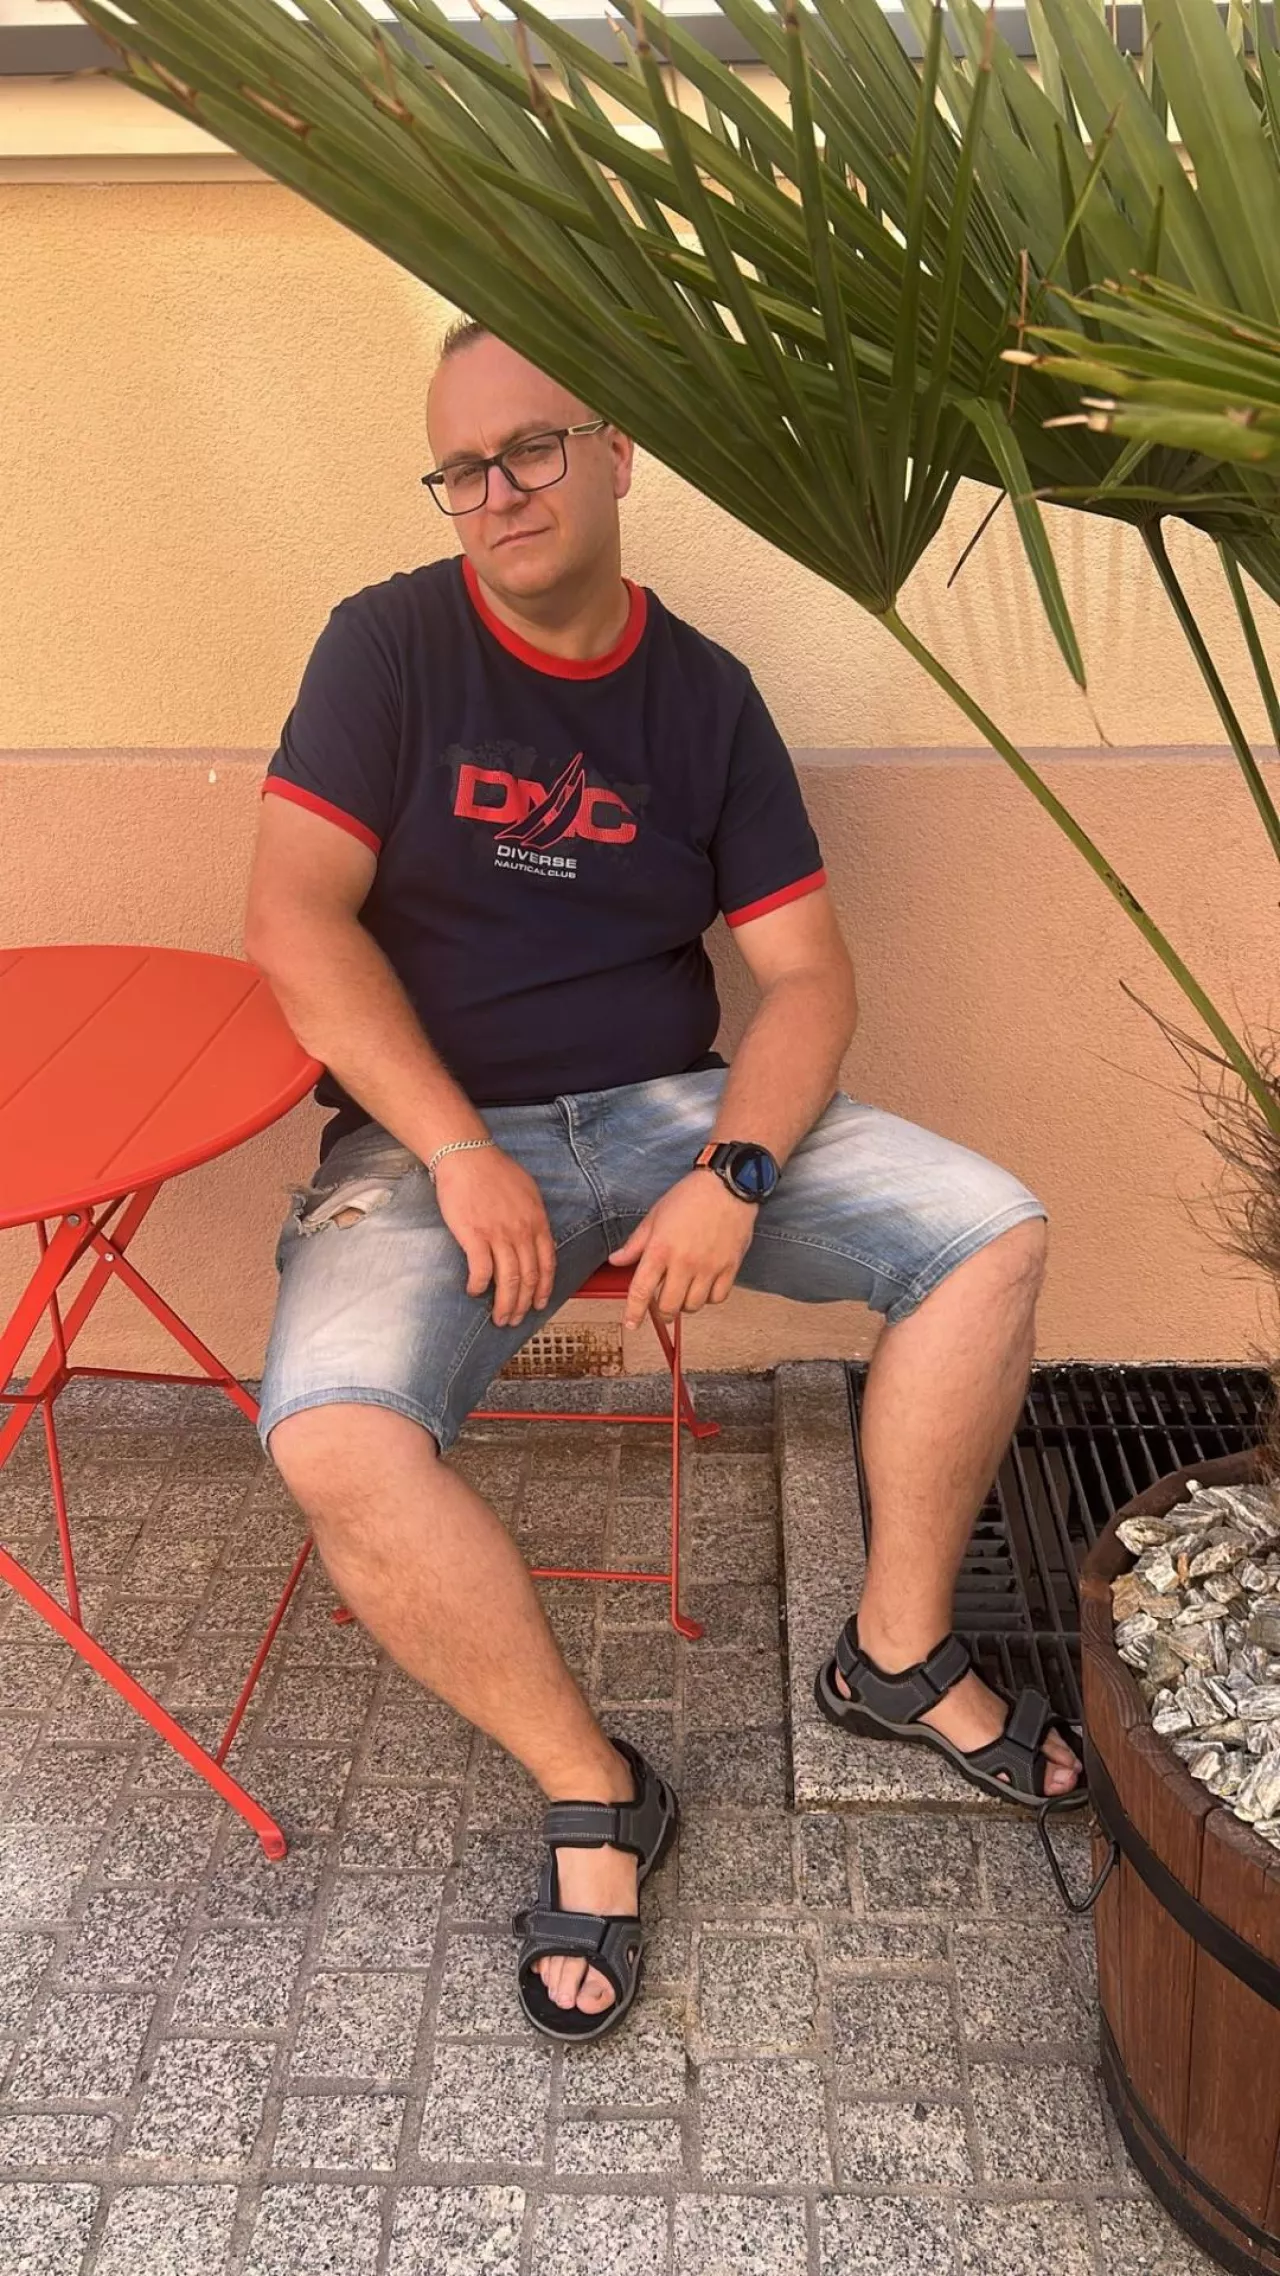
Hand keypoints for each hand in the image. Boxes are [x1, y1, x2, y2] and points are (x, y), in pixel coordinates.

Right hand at [433, 1146, 555, 1327]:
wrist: (468, 1156)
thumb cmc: (495, 1170)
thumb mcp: (528, 1192)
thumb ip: (534, 1217)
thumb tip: (535, 1237)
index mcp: (537, 1222)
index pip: (547, 1264)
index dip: (544, 1289)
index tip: (539, 1303)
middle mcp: (522, 1232)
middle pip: (529, 1278)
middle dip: (523, 1304)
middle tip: (515, 1319)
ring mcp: (498, 1235)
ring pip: (508, 1280)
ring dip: (504, 1304)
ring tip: (499, 1317)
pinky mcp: (474, 1236)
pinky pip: (481, 1270)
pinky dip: (479, 1286)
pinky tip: (474, 1291)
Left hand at [609, 1171, 756, 1328]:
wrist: (727, 1185)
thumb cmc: (691, 1196)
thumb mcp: (655, 1216)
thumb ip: (636, 1243)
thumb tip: (617, 1260)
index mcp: (660, 1249)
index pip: (641, 1290)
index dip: (633, 1313)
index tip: (631, 1323)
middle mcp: (684, 1262)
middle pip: (668, 1306)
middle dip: (661, 1312)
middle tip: (660, 1306)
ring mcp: (708, 1266)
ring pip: (693, 1306)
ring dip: (685, 1305)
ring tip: (684, 1292)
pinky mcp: (729, 1267)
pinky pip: (717, 1298)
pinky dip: (708, 1298)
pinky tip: (704, 1287)